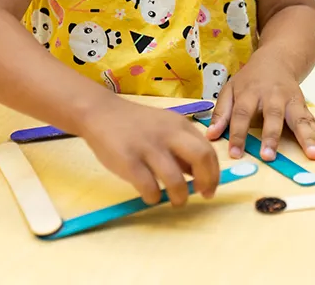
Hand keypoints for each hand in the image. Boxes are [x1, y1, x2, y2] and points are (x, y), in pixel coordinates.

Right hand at [79, 100, 219, 206]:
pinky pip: (149, 188)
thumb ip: (181, 148)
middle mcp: (168, 134)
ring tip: (175, 201)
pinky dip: (153, 198)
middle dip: (206, 182)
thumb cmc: (135, 125)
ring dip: (180, 197)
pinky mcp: (129, 161)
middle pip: (201, 158)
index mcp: (179, 125)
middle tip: (201, 195)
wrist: (100, 113)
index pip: (208, 150)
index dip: (214, 173)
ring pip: (176, 180)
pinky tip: (150, 196)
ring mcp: (148, 147)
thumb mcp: (164, 128)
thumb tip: (200, 176)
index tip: (209, 188)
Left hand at [206, 50, 314, 161]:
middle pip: (272, 116)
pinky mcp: (302, 103)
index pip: (242, 114)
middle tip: (269, 156)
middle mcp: (272, 96)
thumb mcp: (230, 89)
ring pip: (298, 117)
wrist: (276, 59)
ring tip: (312, 153)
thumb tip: (211, 135)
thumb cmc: (250, 80)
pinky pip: (310, 118)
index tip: (235, 154)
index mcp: (250, 93)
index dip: (238, 134)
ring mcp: (290, 99)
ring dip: (306, 136)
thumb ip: (221, 112)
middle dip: (271, 137)